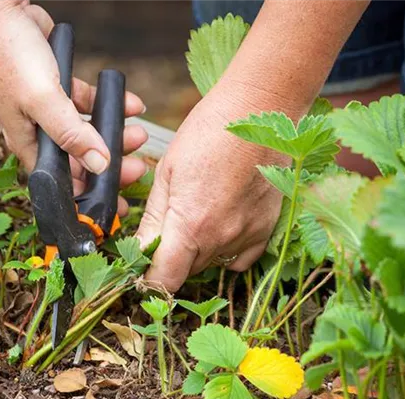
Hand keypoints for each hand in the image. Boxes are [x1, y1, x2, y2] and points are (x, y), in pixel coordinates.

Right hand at [0, 0, 148, 213]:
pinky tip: (132, 105)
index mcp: (28, 144)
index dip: (89, 197)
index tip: (116, 207)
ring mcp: (50, 111)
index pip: (62, 184)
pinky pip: (90, 105)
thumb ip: (72, 135)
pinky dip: (111, 106)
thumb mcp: (43, 100)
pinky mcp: (60, 89)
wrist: (1, 11)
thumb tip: (99, 165)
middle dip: (111, 167)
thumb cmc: (11, 57)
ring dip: (115, 136)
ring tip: (139, 134)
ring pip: (89, 134)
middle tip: (138, 168)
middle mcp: (39, 132)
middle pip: (80, 161)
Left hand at [136, 81, 288, 291]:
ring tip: (196, 214)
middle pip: (186, 272)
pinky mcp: (266, 229)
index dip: (148, 279)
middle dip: (170, 258)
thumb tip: (138, 252)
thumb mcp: (167, 172)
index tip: (142, 267)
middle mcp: (221, 239)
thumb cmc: (208, 133)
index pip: (164, 279)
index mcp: (190, 225)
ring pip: (210, 264)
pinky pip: (239, 258)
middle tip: (167, 226)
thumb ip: (153, 220)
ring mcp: (247, 236)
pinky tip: (220, 223)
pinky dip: (225, 250)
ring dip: (196, 252)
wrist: (259, 111)